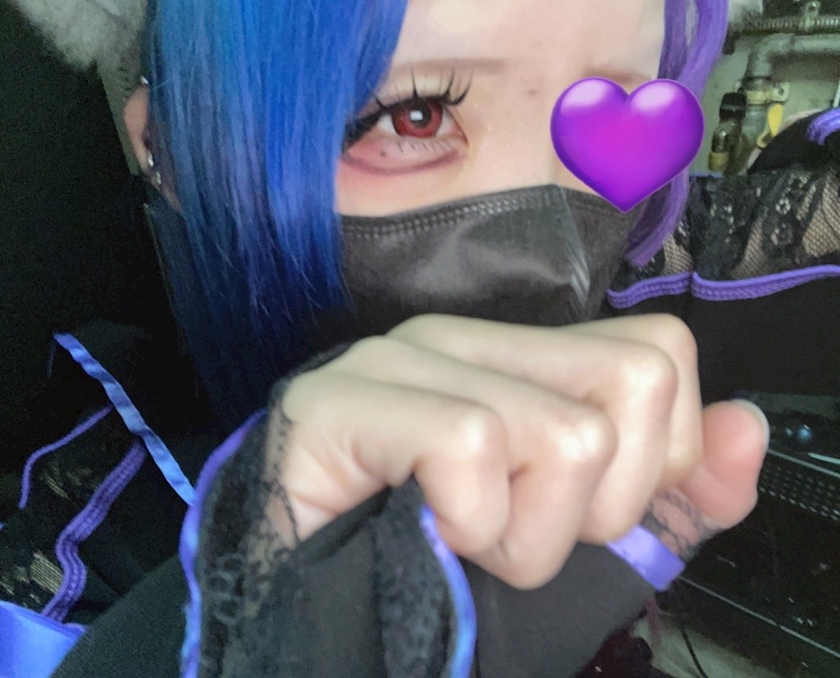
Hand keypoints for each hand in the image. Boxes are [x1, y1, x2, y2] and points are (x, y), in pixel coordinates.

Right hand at [275, 314, 767, 588]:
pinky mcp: (339, 398)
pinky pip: (471, 447)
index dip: (650, 463)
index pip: (657, 354)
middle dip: (596, 505)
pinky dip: (465, 526)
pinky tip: (418, 531)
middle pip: (633, 381)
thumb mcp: (581, 542)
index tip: (580, 515)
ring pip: (562, 434)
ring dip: (523, 537)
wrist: (305, 612)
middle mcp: (465, 338)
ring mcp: (399, 359)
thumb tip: (744, 429)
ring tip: (457, 540)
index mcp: (518, 360)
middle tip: (516, 532)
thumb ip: (673, 495)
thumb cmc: (437, 572)